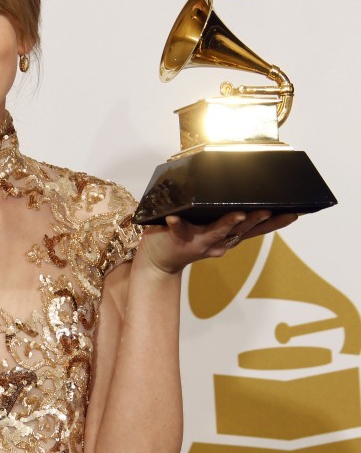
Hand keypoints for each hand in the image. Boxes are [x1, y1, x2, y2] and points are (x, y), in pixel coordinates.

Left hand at [140, 210, 297, 274]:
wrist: (158, 262)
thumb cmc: (185, 237)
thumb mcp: (210, 227)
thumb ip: (223, 214)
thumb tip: (240, 189)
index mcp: (228, 237)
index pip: (256, 229)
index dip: (276, 222)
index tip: (295, 213)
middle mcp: (218, 241)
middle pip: (242, 230)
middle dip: (257, 219)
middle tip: (271, 210)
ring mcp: (199, 241)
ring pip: (217, 231)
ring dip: (228, 222)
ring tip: (238, 214)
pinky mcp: (178, 238)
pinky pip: (178, 229)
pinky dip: (176, 223)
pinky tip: (173, 218)